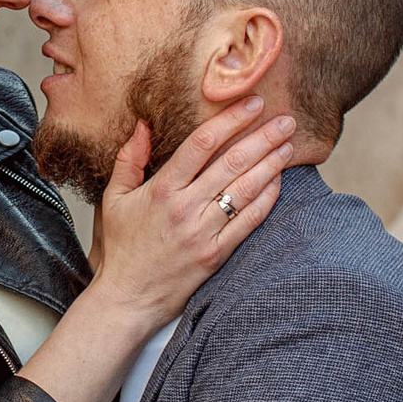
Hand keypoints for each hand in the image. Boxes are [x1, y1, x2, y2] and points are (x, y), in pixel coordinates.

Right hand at [89, 100, 296, 324]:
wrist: (127, 298)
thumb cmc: (122, 247)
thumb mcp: (114, 198)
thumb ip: (128, 159)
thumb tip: (143, 124)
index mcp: (161, 189)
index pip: (202, 143)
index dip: (230, 120)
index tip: (252, 104)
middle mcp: (185, 208)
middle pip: (231, 162)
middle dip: (262, 137)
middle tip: (286, 120)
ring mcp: (203, 233)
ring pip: (245, 190)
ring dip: (270, 165)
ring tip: (288, 146)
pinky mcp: (216, 255)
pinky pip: (249, 222)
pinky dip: (267, 200)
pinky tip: (278, 183)